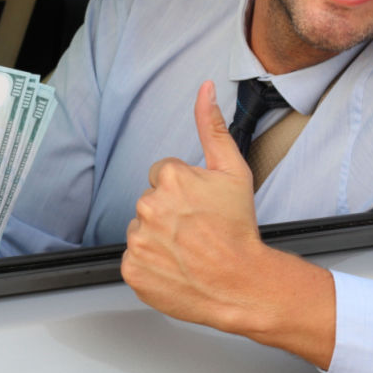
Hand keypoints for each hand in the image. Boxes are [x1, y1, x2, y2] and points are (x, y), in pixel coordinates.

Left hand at [121, 80, 335, 367]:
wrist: (241, 283)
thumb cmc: (238, 229)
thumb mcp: (233, 170)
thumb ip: (212, 126)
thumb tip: (205, 88)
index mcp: (168, 177)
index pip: (162, 175)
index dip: (184, 191)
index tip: (200, 207)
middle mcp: (148, 205)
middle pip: (150, 200)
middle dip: (169, 212)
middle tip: (196, 229)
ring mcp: (137, 239)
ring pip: (141, 228)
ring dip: (159, 237)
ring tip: (187, 249)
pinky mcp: (132, 268)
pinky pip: (135, 258)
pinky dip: (151, 263)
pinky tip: (175, 265)